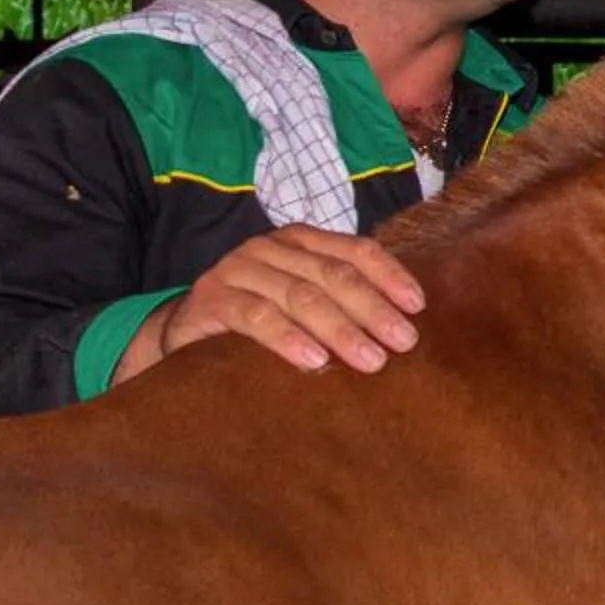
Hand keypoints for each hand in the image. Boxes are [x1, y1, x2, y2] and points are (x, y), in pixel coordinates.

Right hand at [114, 226, 424, 384]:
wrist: (185, 334)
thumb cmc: (259, 322)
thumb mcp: (303, 305)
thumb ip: (343, 304)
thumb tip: (405, 328)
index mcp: (301, 242)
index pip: (356, 250)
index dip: (390, 276)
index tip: (418, 308)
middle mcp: (270, 248)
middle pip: (333, 274)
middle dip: (373, 309)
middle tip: (403, 342)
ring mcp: (238, 270)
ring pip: (300, 295)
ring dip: (340, 329)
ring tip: (370, 359)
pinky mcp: (212, 299)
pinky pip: (256, 317)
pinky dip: (288, 339)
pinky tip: (314, 361)